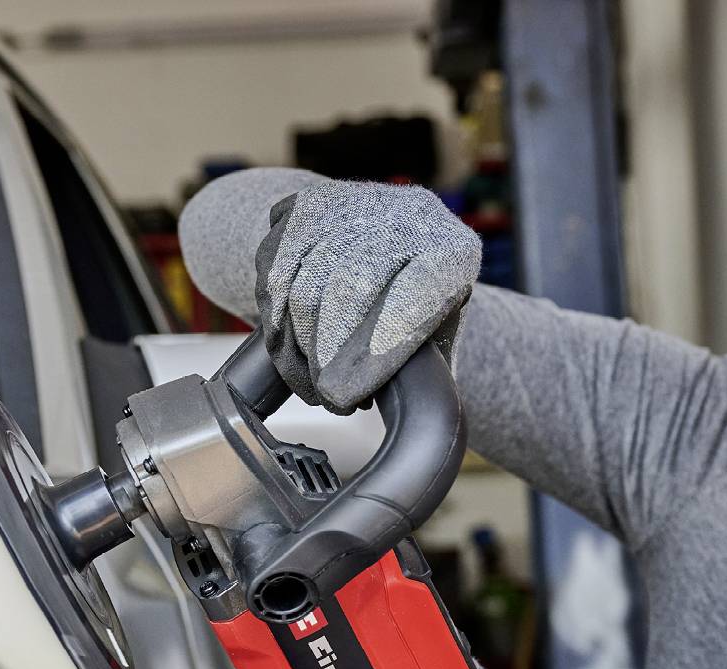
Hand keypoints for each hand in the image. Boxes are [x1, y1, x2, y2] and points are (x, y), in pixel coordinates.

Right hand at [255, 180, 480, 413]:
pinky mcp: (306, 206)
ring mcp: (353, 204)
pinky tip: (287, 347)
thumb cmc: (417, 302)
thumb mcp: (440, 332)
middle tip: (328, 398)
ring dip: (298, 346)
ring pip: (305, 284)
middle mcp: (404, 214)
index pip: (411, 301)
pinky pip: (274, 271)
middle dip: (329, 356)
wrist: (389, 236)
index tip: (348, 397)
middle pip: (350, 289)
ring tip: (311, 383)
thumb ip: (428, 362)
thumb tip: (409, 407)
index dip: (374, 355)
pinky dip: (274, 319)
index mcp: (452, 251)